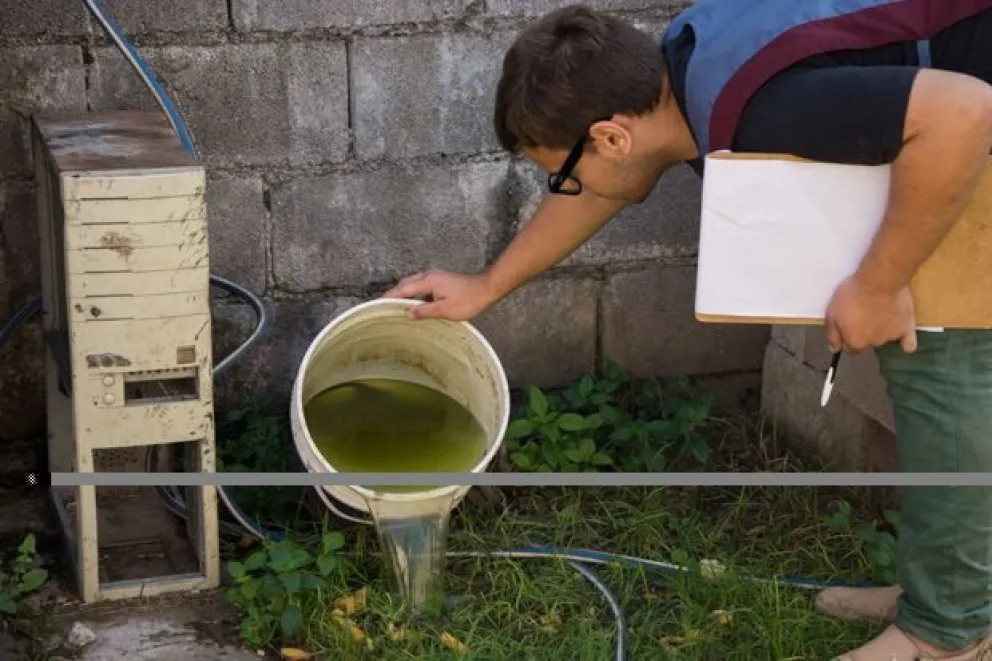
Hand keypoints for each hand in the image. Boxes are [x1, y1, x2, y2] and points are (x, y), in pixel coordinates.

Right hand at [382, 270, 498, 320]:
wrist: (487, 289)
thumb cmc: (468, 300)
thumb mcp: (444, 310)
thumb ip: (424, 311)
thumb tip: (407, 313)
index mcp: (427, 282)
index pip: (402, 289)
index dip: (389, 297)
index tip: (378, 303)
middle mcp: (429, 276)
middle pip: (405, 284)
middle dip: (395, 294)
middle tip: (385, 306)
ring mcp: (436, 276)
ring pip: (414, 284)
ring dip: (406, 294)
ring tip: (399, 308)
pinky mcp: (441, 280)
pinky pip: (423, 285)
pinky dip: (416, 294)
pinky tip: (418, 305)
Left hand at [824, 275, 917, 353]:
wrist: (879, 281)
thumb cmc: (853, 295)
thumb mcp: (832, 314)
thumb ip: (832, 335)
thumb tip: (834, 350)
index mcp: (855, 342)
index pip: (850, 348)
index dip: (848, 337)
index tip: (849, 325)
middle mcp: (874, 344)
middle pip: (868, 343)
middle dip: (864, 332)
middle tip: (863, 313)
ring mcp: (891, 337)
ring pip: (884, 339)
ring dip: (881, 330)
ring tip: (879, 311)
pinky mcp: (907, 329)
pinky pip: (908, 344)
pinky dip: (905, 342)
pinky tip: (901, 336)